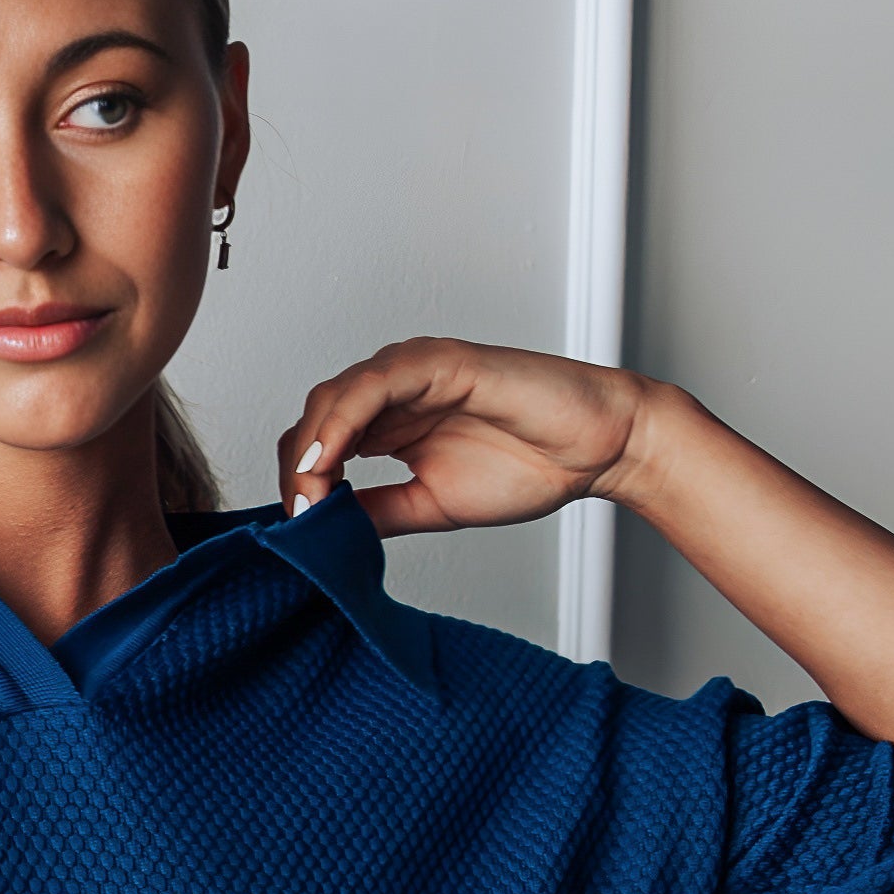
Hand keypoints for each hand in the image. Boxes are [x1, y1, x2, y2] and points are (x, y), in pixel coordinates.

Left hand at [276, 337, 651, 534]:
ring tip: (308, 493)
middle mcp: (392, 391)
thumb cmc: (528, 466)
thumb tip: (320, 532)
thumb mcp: (430, 504)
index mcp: (388, 421)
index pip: (318, 443)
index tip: (299, 531)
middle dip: (298, 470)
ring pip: (335, 398)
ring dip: (313, 448)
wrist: (594, 451)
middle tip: (299, 519)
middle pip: (315, 420)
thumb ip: (376, 512)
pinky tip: (331, 458)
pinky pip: (373, 384)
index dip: (300, 484)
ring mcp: (413, 370)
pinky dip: (344, 419)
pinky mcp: (438, 361)